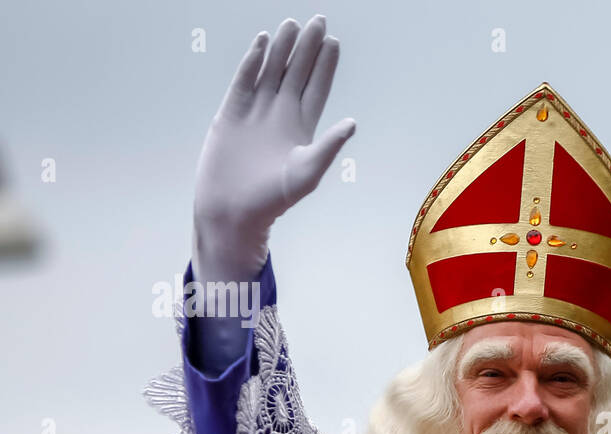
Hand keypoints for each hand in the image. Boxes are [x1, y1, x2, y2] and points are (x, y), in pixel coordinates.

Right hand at [192, 15, 354, 284]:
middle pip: (297, 73)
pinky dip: (253, 61)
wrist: (232, 210)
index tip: (334, 42)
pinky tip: (264, 42)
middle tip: (319, 20)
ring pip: (272, 72)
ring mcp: (255, 111)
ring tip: (293, 24)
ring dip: (282, 49)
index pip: (317, 88)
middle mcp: (280, 115)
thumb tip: (352, 123)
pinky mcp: (232, 112)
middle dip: (308, 48)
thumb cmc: (272, 199)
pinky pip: (244, 80)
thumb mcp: (307, 172)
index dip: (325, 66)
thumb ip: (329, 146)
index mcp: (302, 128)